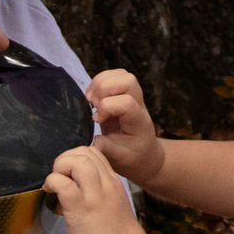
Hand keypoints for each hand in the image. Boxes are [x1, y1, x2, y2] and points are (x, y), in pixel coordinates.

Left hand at [44, 145, 147, 233]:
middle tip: (59, 178)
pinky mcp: (81, 209)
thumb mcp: (110, 207)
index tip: (69, 176)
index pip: (94, 152)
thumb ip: (93, 195)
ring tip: (55, 185)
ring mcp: (94, 195)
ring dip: (60, 167)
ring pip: (76, 161)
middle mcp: (106, 184)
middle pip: (84, 151)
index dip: (76, 158)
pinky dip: (52, 183)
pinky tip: (51, 194)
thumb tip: (66, 191)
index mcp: (113, 182)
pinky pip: (62, 183)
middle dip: (65, 159)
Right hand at [84, 70, 165, 184]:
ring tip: (92, 101)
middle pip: (127, 80)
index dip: (107, 106)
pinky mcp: (122, 92)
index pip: (128, 102)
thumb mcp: (118, 159)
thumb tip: (90, 141)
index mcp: (138, 121)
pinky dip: (98, 82)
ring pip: (119, 74)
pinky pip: (112, 76)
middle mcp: (138, 104)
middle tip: (94, 105)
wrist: (143, 153)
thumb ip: (105, 149)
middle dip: (104, 89)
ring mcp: (132, 95)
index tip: (97, 120)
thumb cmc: (131, 157)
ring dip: (100, 83)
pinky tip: (94, 99)